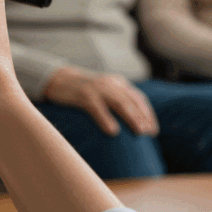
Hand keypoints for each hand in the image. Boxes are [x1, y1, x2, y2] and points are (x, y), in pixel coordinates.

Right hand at [42, 66, 157, 136]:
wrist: (57, 79)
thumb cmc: (83, 91)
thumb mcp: (103, 92)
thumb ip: (117, 100)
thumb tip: (134, 122)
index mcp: (117, 83)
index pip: (137, 97)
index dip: (147, 113)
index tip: (154, 129)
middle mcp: (109, 83)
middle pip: (131, 100)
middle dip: (143, 117)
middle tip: (149, 132)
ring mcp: (97, 88)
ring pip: (119, 102)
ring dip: (131, 117)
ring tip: (139, 132)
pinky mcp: (83, 94)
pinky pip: (97, 107)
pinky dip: (106, 118)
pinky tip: (113, 131)